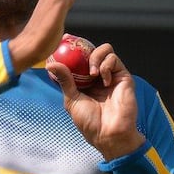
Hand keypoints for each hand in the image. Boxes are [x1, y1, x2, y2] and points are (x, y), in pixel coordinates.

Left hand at [46, 42, 145, 160]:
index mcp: (85, 81)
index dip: (73, 48)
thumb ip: (64, 80)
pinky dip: (105, 65)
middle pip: (93, 50)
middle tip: (75, 49)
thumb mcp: (71, 100)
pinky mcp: (123, 76)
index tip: (64, 39)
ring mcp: (111, 75)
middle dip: (83, 47)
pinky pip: (114, 59)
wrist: (109, 134)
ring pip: (105, 50)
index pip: (80, 58)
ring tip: (91, 73)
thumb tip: (51, 65)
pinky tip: (102, 79)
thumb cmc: (90, 122)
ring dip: (95, 57)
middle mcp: (98, 76)